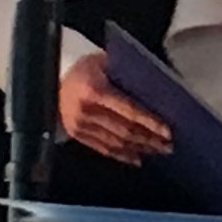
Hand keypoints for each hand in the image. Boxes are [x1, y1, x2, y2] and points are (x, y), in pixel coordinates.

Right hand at [57, 52, 171, 165]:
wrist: (52, 73)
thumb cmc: (86, 65)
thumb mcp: (106, 63)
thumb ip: (127, 77)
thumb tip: (158, 93)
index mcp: (95, 91)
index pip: (128, 111)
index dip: (149, 123)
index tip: (167, 131)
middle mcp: (86, 111)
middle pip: (124, 130)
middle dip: (149, 139)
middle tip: (168, 145)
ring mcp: (79, 125)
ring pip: (115, 142)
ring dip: (139, 149)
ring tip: (158, 151)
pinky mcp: (76, 134)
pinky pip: (102, 148)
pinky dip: (121, 155)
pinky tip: (137, 158)